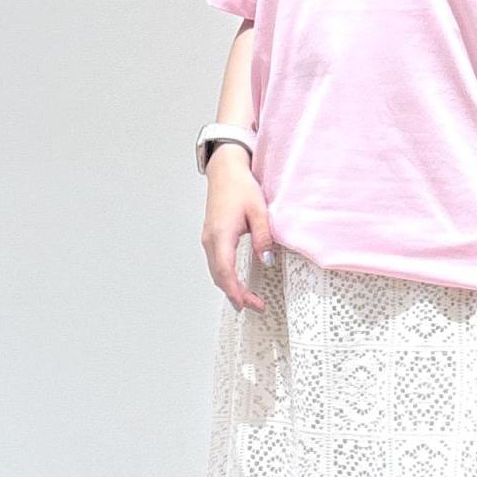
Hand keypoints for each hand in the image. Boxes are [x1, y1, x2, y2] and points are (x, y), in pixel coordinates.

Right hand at [200, 144, 273, 311]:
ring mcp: (208, 239)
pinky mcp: (211, 237)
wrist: (225, 170)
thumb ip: (263, 237)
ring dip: (230, 287)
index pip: (226, 272)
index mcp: (221, 235)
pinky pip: (216, 263)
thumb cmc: (240, 187)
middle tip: (255, 306)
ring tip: (247, 299)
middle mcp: (210, 240)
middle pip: (219, 276)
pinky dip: (225, 277)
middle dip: (236, 295)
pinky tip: (236, 282)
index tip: (251, 304)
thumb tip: (267, 261)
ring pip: (216, 271)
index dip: (237, 291)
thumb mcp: (259, 211)